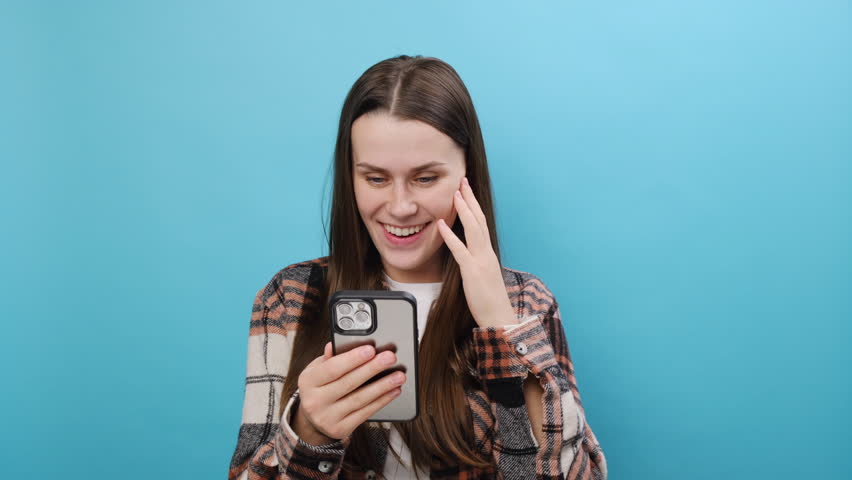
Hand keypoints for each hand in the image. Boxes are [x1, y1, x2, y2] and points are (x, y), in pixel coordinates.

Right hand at [293, 342, 404, 444]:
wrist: (313, 420)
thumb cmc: (320, 388)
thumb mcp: (317, 371)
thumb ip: (329, 358)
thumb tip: (334, 344)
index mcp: (308, 381)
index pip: (332, 368)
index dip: (352, 359)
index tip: (370, 349)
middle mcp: (315, 401)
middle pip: (348, 383)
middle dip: (372, 368)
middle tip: (390, 358)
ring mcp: (327, 417)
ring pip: (360, 399)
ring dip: (383, 386)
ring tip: (399, 375)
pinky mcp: (341, 429)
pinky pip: (365, 413)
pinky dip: (382, 401)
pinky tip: (393, 391)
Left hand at [436, 176, 515, 327]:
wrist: (499, 318)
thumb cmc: (489, 300)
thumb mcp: (483, 275)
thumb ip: (476, 261)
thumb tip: (467, 253)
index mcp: (487, 253)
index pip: (481, 223)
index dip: (473, 205)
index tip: (466, 190)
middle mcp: (486, 253)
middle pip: (478, 220)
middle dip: (470, 199)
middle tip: (463, 181)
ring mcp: (480, 261)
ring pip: (473, 229)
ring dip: (464, 210)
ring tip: (456, 194)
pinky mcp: (472, 272)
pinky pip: (460, 250)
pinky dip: (450, 236)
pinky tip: (441, 224)